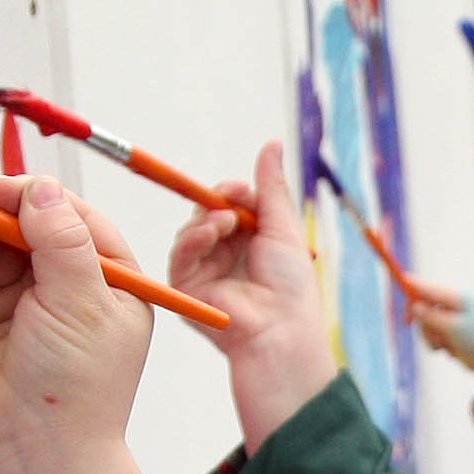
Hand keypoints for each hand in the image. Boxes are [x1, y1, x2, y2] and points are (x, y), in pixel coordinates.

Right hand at [0, 175, 157, 473]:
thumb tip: (40, 187)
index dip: (42, 199)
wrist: (32, 454)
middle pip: (24, 224)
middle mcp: (60, 289)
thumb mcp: (85, 303)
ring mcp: (13, 302)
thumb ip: (63, 240)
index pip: (74, 220)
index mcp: (107, 283)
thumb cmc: (76, 386)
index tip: (14, 191)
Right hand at [166, 140, 338, 451]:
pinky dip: (194, 237)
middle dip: (218, 202)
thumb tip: (272, 143)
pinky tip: (212, 232)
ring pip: (193, 229)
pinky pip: (182, 252)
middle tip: (232, 202)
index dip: (234, 193)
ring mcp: (206, 271)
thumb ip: (271, 186)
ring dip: (208, 219)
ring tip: (227, 223)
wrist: (279, 330)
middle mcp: (228, 255)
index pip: (233, 205)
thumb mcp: (283, 226)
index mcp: (252, 242)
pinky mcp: (188, 287)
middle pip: (209, 213)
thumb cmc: (291, 286)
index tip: (243, 190)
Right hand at [409, 280, 473, 376]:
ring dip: (430, 337)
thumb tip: (415, 306)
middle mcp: (457, 306)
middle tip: (406, 323)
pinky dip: (437, 343)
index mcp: (460, 299)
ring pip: (428, 324)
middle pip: (426, 306)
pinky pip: (435, 335)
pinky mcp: (453, 333)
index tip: (402, 280)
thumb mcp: (452, 328)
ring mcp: (454, 320)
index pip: (432, 289)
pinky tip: (449, 350)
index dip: (416, 286)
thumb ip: (432, 317)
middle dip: (422, 320)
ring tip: (443, 346)